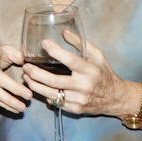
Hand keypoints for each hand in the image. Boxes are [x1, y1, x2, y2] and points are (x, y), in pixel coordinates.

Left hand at [21, 31, 136, 117]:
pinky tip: (38, 87)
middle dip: (36, 73)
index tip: (44, 43)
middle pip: (54, 80)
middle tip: (25, 66)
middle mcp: (84, 86)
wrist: (115, 98)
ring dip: (35, 85)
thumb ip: (81, 43)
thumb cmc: (104, 73)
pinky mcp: (75, 109)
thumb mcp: (98, 55)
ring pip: (51, 93)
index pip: (71, 60)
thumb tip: (64, 31)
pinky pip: (55, 102)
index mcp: (90, 70)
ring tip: (26, 77)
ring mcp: (79, 99)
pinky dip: (45, 95)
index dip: (56, 51)